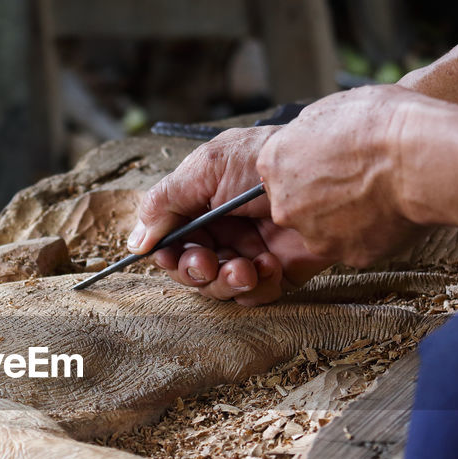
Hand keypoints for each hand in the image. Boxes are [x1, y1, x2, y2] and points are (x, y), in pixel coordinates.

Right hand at [130, 127, 332, 305]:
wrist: (320, 174)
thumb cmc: (263, 162)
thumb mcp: (204, 169)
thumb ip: (163, 204)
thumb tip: (137, 241)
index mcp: (203, 204)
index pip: (173, 240)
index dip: (168, 253)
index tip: (169, 255)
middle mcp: (226, 229)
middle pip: (194, 269)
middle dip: (197, 270)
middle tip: (208, 264)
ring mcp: (252, 251)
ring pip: (221, 287)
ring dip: (227, 281)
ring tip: (246, 267)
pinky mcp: (280, 271)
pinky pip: (255, 295)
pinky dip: (258, 287)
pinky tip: (269, 265)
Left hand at [256, 84, 423, 268]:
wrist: (419, 157)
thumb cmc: (380, 123)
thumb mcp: (331, 107)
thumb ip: (308, 132)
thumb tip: (309, 139)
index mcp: (275, 163)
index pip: (278, 172)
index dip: (307, 167)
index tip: (330, 163)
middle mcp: (286, 206)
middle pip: (297, 206)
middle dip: (322, 197)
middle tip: (356, 180)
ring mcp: (316, 235)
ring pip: (326, 230)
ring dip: (345, 217)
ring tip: (378, 194)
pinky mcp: (349, 255)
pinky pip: (358, 244)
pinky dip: (372, 232)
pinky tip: (391, 211)